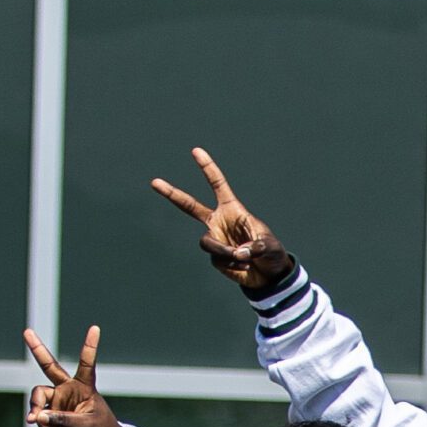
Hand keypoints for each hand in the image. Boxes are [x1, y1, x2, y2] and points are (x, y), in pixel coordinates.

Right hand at [25, 324, 124, 426]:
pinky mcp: (53, 412)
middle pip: (49, 367)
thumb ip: (61, 420)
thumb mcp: (84, 426)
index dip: (89, 347)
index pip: (86, 363)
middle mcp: (69, 389)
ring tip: (36, 422)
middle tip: (27, 332)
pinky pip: (41, 417)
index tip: (95, 328)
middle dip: (37, 349)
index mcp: (85, 387)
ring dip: (36, 410)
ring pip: (39, 397)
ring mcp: (60, 400)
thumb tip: (37, 417)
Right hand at [147, 145, 296, 299]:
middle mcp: (218, 222)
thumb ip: (255, 247)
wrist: (269, 275)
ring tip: (244, 258)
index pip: (217, 185)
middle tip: (154, 182)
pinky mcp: (215, 257)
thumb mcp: (270, 246)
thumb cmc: (272, 253)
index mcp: (232, 209)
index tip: (196, 151)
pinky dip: (232, 265)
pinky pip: (217, 260)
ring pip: (207, 243)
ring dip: (225, 251)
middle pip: (189, 206)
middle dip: (172, 194)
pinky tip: (244, 267)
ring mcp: (215, 239)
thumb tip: (239, 253)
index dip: (207, 168)